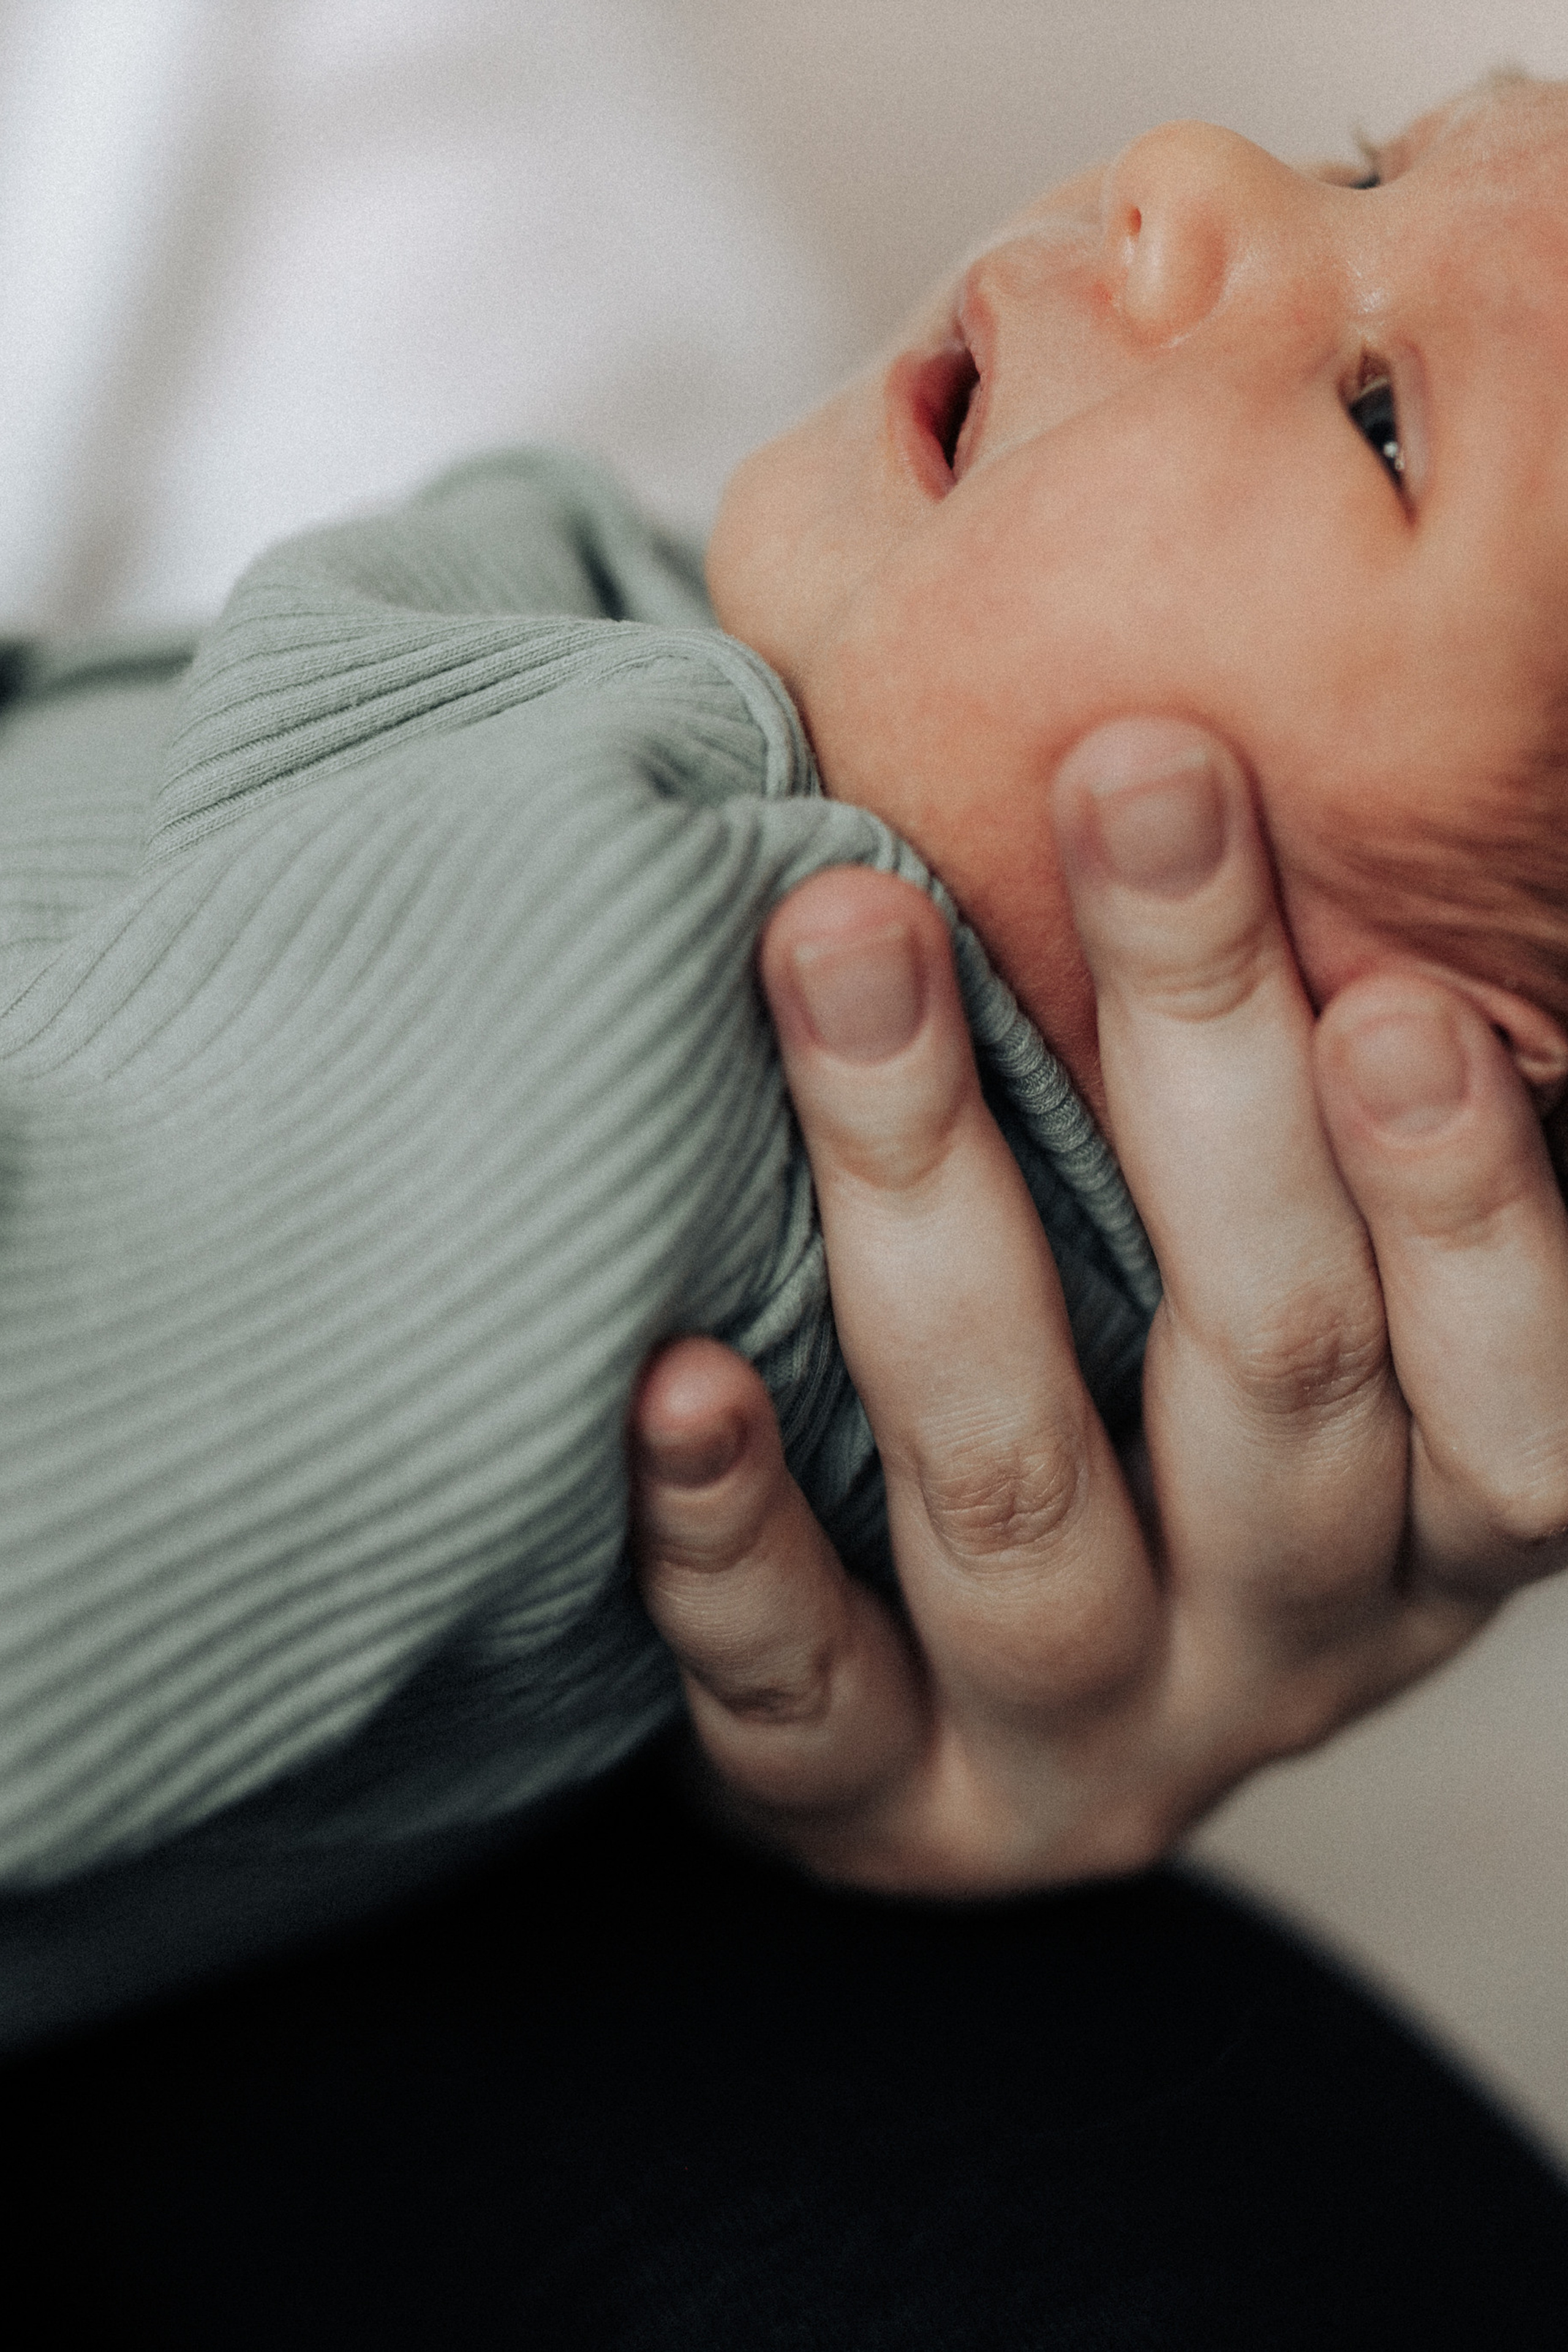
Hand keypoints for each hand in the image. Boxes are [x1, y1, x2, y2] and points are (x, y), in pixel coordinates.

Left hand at [630, 722, 1567, 1892]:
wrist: (943, 1722)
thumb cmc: (1127, 1405)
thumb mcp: (1253, 1291)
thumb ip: (1277, 1118)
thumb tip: (1216, 790)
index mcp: (1426, 1523)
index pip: (1514, 1389)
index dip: (1467, 1192)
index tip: (1390, 977)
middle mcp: (1286, 1648)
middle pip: (1275, 1372)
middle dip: (1204, 1066)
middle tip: (1132, 784)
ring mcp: (1075, 1743)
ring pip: (1022, 1492)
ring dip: (933, 1200)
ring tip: (847, 947)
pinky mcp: (871, 1809)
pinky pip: (799, 1686)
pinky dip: (734, 1527)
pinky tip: (673, 1374)